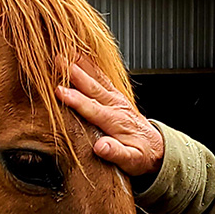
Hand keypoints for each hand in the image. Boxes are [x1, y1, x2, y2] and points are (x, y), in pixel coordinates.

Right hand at [55, 57, 163, 177]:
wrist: (156, 147)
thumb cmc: (141, 155)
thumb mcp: (132, 161)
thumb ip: (116, 153)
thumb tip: (100, 148)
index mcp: (116, 123)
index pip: (93, 109)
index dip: (76, 100)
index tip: (59, 91)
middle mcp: (116, 107)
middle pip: (93, 88)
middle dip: (75, 75)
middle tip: (59, 62)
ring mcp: (116, 98)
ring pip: (96, 79)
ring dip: (80, 65)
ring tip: (64, 53)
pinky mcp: (115, 95)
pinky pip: (101, 77)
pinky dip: (89, 65)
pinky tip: (78, 55)